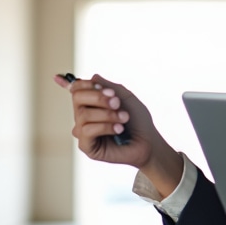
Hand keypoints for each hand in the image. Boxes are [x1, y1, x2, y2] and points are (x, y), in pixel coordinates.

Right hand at [55, 74, 182, 196]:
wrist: (148, 142)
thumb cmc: (138, 120)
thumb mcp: (125, 97)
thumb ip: (108, 86)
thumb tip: (93, 77)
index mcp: (90, 104)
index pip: (76, 88)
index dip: (87, 84)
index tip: (109, 90)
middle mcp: (83, 117)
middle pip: (77, 98)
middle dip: (99, 97)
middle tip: (118, 102)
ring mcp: (83, 132)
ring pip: (83, 115)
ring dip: (107, 114)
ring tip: (124, 118)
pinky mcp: (86, 146)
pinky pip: (87, 131)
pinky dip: (105, 127)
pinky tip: (119, 129)